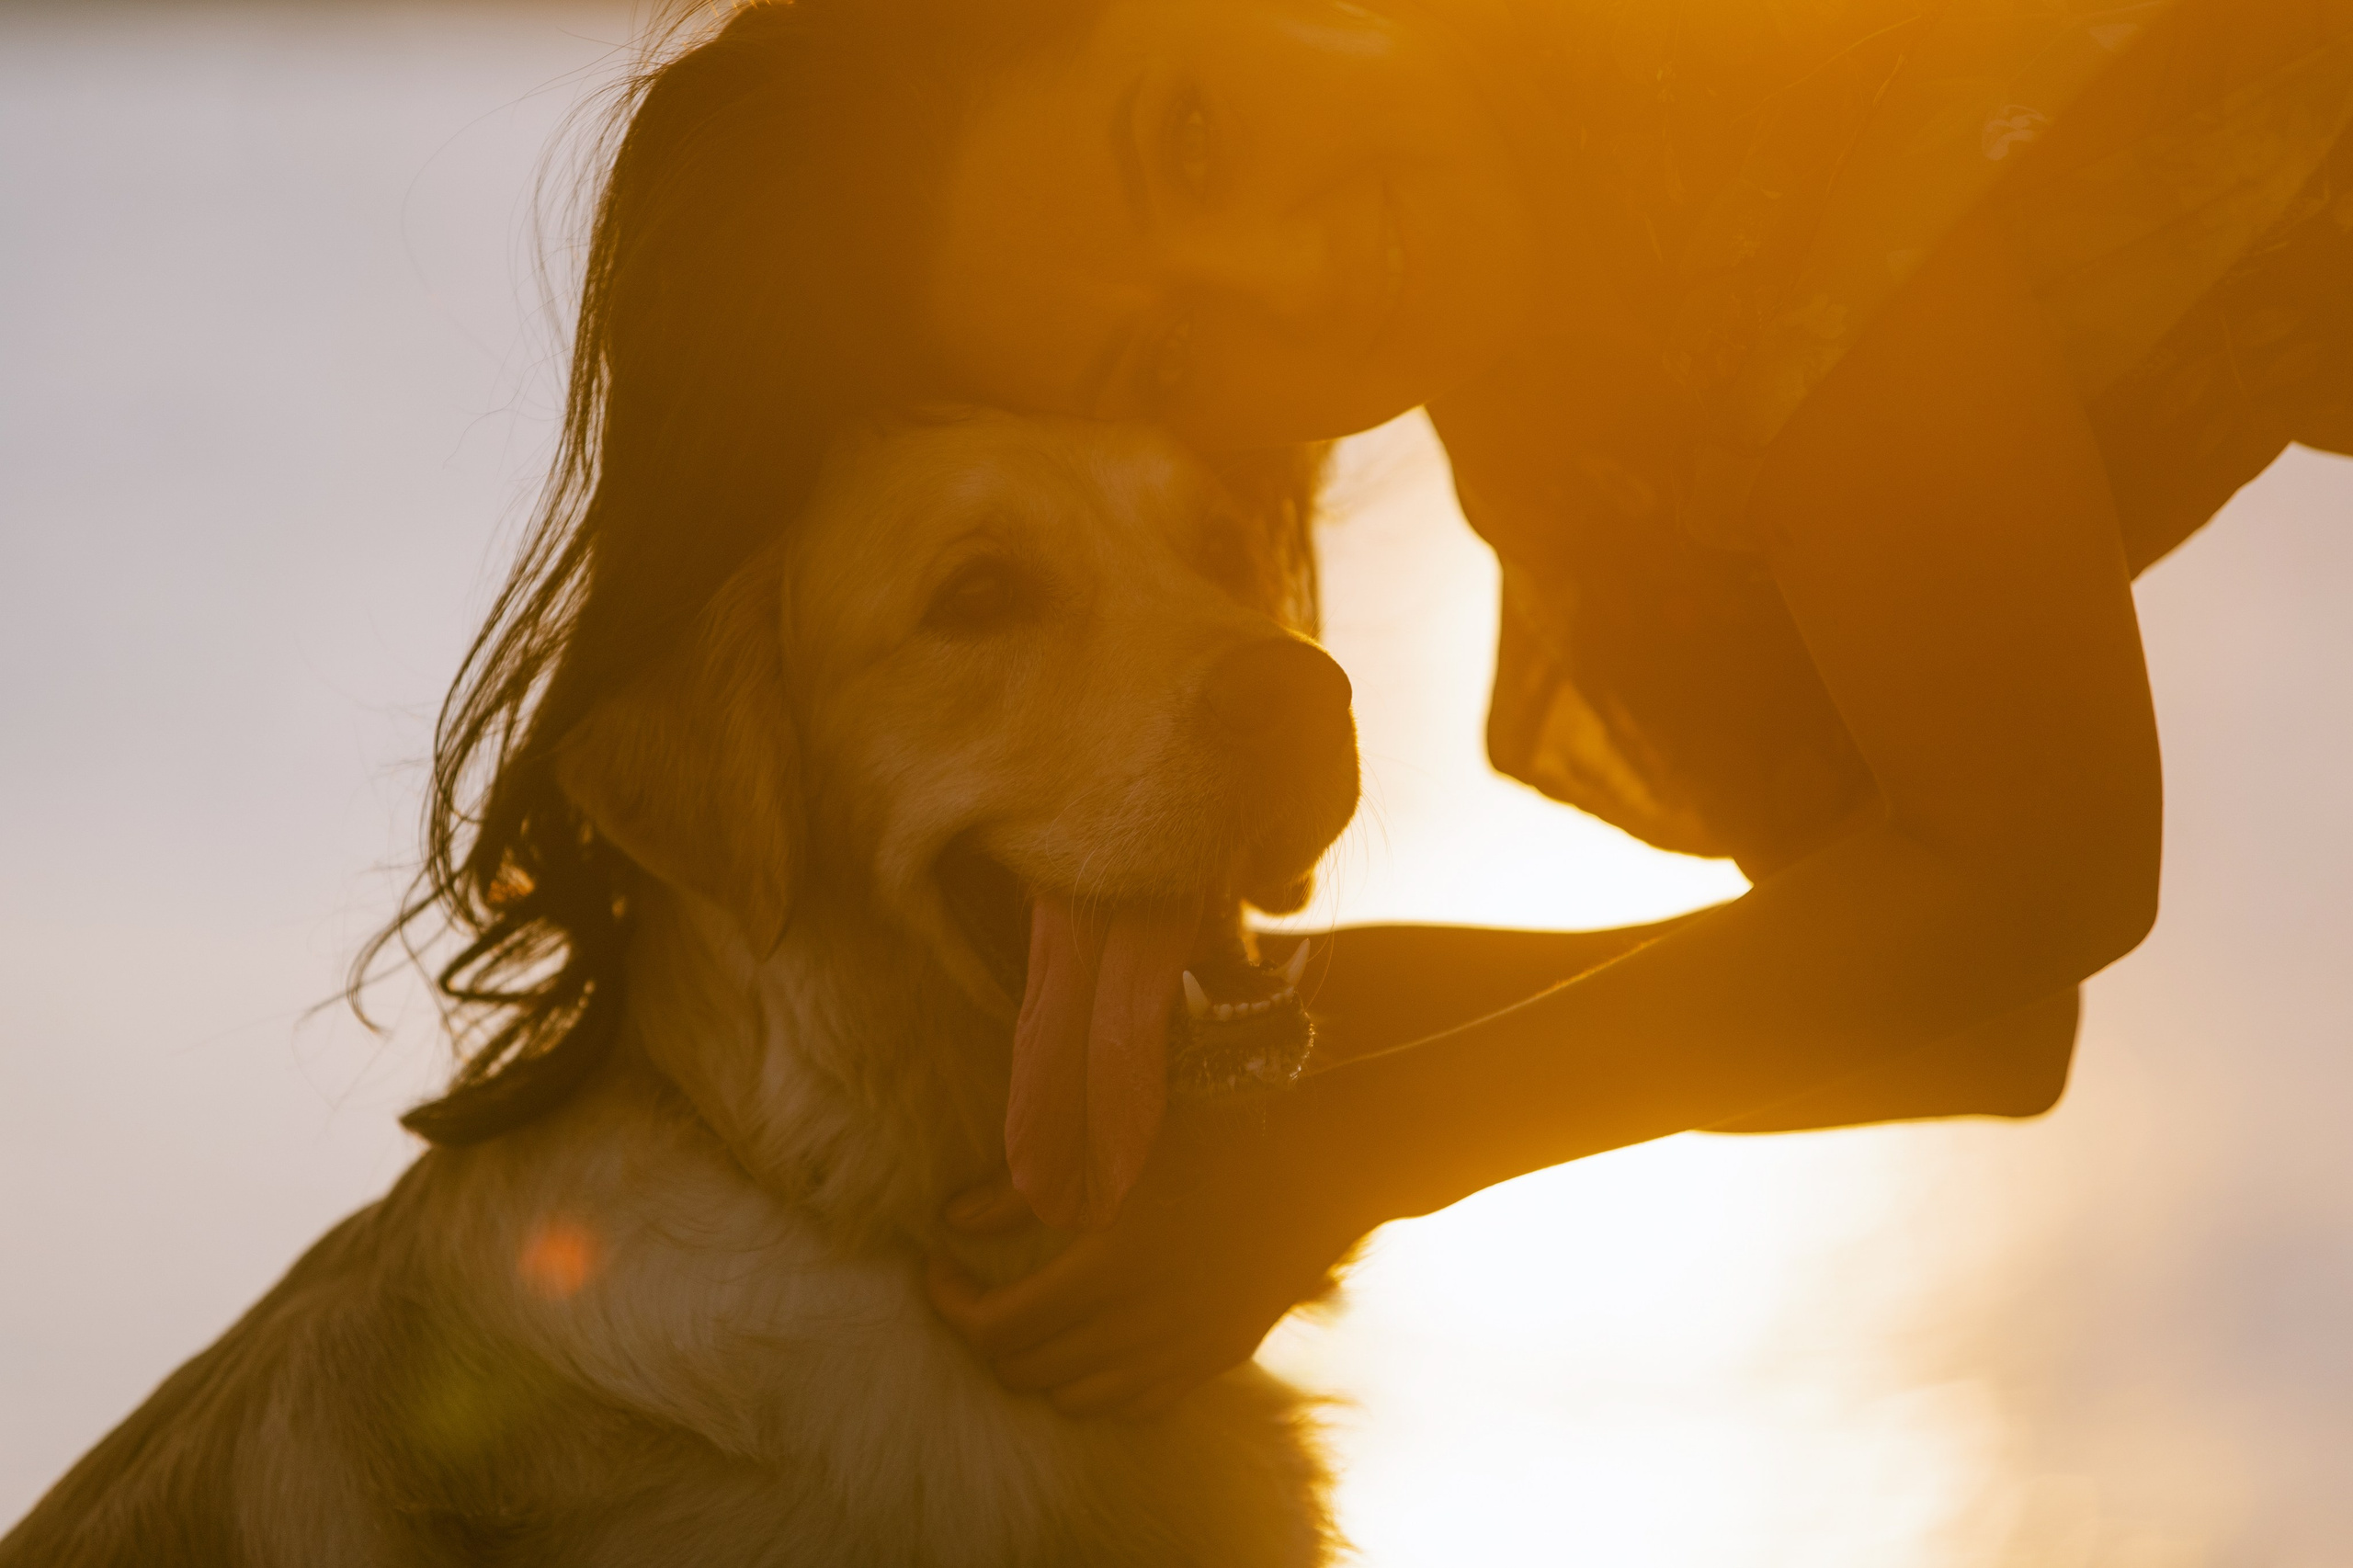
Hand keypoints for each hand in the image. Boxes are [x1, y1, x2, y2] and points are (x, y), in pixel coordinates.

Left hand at [925, 1095, 1368, 1420]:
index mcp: (1107, 1274)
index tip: (939, 1265)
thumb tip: (952, 1219)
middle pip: (1028, 1371)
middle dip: (987, 1334)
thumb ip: (1024, 1186)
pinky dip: (1101, 1384)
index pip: (996, 1328)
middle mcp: (1143, 1329)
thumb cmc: (1216, 1132)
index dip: (952, 1303)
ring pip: (1079, 1399)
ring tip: (1033, 1313)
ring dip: (1040, 1364)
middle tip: (978, 1287)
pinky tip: (1098, 1338)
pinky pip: (1140, 1402)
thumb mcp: (1111, 1146)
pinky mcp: (1220, 1355)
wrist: (1327, 1159)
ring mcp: (1185, 1351)